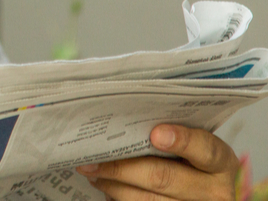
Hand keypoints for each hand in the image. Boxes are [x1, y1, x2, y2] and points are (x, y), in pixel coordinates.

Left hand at [77, 124, 238, 200]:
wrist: (212, 191)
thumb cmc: (196, 161)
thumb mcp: (198, 145)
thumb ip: (173, 133)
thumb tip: (126, 120)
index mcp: (221, 163)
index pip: (205, 150)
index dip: (181, 141)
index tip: (155, 134)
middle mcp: (214, 191)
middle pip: (162, 177)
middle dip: (121, 168)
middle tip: (92, 159)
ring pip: (148, 200)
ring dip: (114, 186)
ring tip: (93, 172)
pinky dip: (120, 198)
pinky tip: (106, 187)